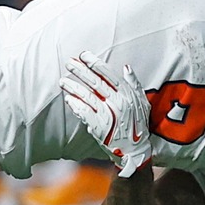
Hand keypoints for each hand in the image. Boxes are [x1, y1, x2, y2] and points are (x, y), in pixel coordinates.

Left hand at [60, 51, 152, 176]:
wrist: (135, 150)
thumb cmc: (138, 124)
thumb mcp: (142, 101)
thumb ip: (134, 84)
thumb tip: (125, 67)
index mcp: (126, 94)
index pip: (108, 74)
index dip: (95, 63)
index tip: (83, 55)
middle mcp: (117, 102)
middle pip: (95, 82)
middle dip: (80, 71)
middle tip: (68, 62)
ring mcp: (107, 114)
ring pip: (87, 96)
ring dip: (73, 87)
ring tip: (63, 81)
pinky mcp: (99, 126)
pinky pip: (84, 112)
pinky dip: (75, 105)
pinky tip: (68, 99)